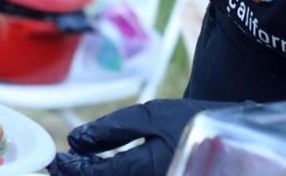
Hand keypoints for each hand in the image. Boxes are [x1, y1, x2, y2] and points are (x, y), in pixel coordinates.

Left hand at [48, 99, 240, 175]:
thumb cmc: (190, 121)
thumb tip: (76, 139)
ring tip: (76, 165)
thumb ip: (112, 129)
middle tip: (61, 165)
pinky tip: (101, 167)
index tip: (57, 159)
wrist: (228, 135)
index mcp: (146, 168)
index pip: (98, 175)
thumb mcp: (151, 115)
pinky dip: (109, 175)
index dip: (72, 168)